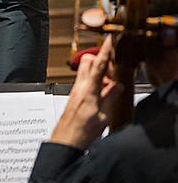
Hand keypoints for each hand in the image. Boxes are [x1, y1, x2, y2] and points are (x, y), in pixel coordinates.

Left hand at [50, 35, 121, 150]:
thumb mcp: (102, 118)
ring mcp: (75, 91)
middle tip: (113, 71)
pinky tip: (101, 95)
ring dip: (98, 72)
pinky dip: (94, 82)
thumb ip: (110, 99)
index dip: (105, 50)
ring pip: (85, 70)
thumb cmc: (81, 133)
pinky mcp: (74, 97)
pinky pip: (84, 81)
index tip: (109, 38)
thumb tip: (117, 86)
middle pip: (87, 60)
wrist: (64, 143)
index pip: (98, 64)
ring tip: (109, 85)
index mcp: (88, 90)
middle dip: (101, 60)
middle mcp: (79, 87)